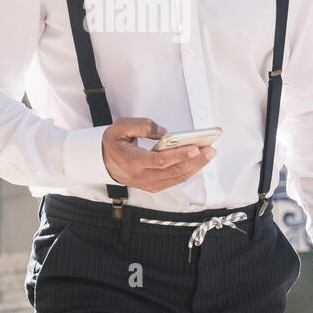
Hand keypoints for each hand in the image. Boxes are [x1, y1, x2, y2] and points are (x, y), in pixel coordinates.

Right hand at [101, 118, 215, 192]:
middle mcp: (142, 176)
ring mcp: (148, 183)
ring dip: (195, 166)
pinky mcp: (153, 185)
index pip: (160, 160)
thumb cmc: (113, 144)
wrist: (103, 161)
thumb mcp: (121, 127)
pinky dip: (188, 171)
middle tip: (210, 150)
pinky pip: (174, 180)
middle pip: (173, 171)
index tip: (195, 148)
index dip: (179, 155)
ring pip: (176, 177)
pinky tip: (197, 162)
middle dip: (195, 160)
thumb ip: (142, 126)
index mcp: (133, 161)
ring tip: (208, 154)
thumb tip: (163, 132)